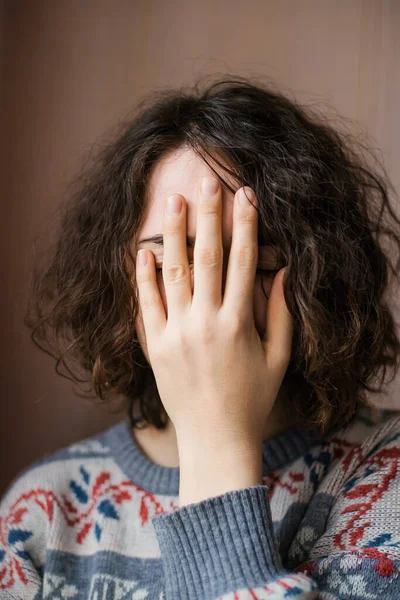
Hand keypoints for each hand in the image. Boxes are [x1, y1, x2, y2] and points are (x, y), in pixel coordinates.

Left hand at [135, 176, 292, 477]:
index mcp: (238, 323)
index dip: (245, 224)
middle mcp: (205, 322)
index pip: (243, 261)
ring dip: (173, 234)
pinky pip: (146, 305)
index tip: (245, 194)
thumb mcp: (278, 358)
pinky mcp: (155, 346)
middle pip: (206, 258)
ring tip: (173, 201)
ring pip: (173, 273)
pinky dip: (143, 277)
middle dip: (208, 216)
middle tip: (207, 182)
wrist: (215, 439)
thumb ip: (280, 314)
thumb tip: (284, 273)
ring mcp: (176, 333)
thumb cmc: (252, 399)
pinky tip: (143, 251)